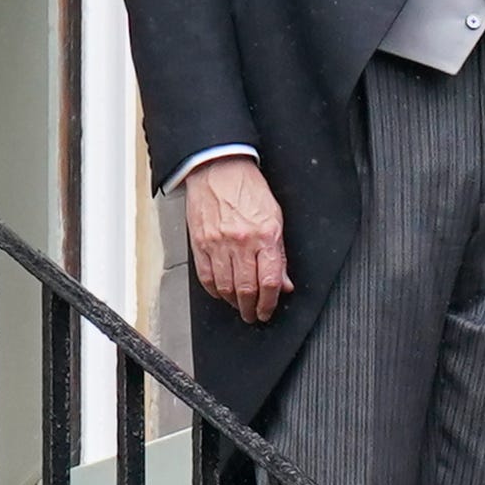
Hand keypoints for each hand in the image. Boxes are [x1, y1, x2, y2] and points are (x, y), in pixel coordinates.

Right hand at [181, 156, 288, 320]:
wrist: (219, 168)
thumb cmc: (248, 190)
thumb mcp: (275, 219)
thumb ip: (279, 254)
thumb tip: (284, 283)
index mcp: (264, 236)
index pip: (269, 281)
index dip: (269, 303)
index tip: (267, 312)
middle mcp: (241, 242)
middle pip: (246, 289)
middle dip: (251, 309)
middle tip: (253, 315)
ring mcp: (218, 243)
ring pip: (225, 287)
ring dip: (233, 302)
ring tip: (239, 306)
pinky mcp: (200, 243)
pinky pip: (206, 276)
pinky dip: (214, 290)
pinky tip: (221, 293)